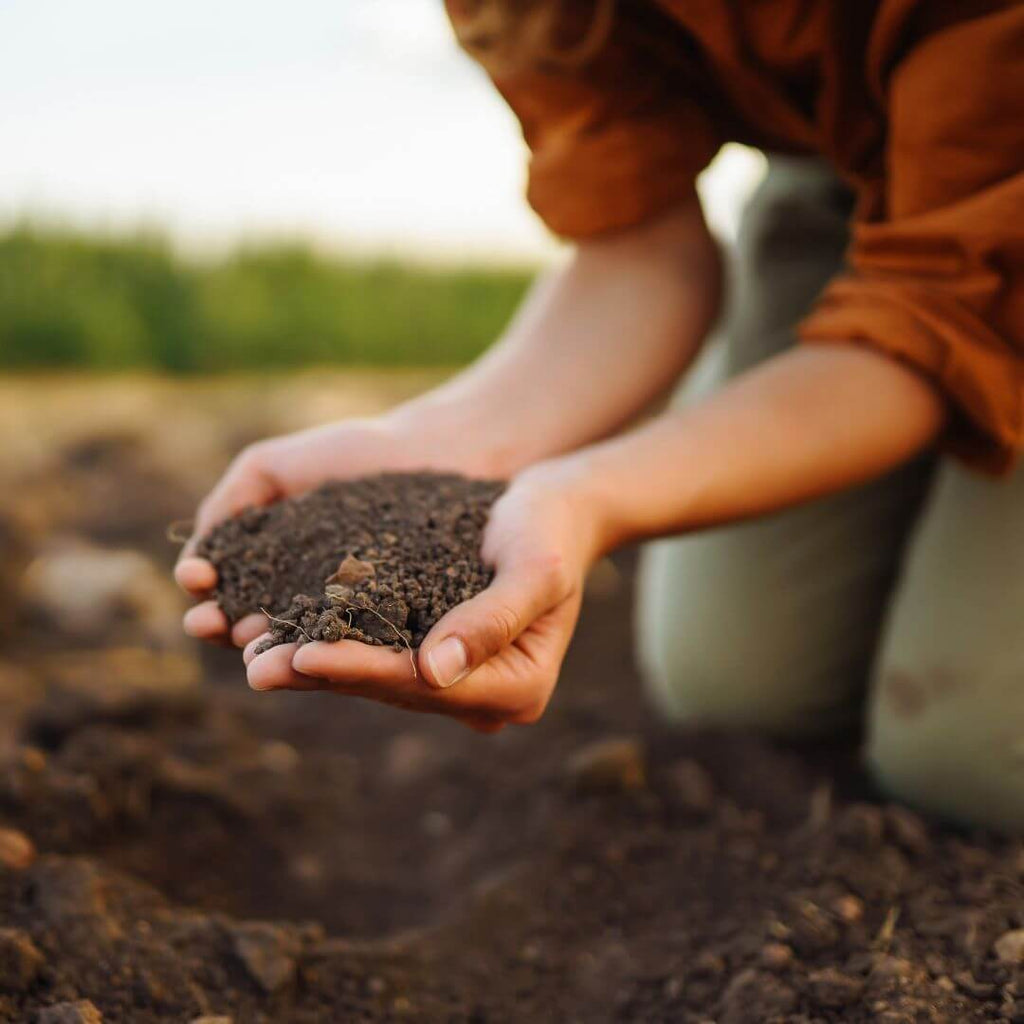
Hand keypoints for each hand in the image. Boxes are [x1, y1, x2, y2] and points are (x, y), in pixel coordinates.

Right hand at [175, 411, 500, 646]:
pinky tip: (307, 645)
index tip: (196, 581)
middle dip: (224, 625)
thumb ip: (231, 502)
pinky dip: (327, 649)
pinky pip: (355, 642)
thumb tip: (196, 559)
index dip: (206, 590)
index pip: (227, 590)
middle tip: (208, 623)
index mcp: (274, 566)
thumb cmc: (355, 454)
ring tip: (248, 642)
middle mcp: (305, 598)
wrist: (434, 451)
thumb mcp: (273, 467)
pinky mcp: (390, 626)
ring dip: (266, 646)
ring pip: (297, 641)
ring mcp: (347, 616)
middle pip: (252, 623)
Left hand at [242, 460, 601, 732]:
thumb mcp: (535, 567)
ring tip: (252, 654)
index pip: (426, 684)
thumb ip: (492, 619)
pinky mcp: (434, 655)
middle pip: (393, 689)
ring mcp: (458, 680)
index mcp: (519, 687)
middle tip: (256, 666)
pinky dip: (331, 644)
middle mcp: (485, 696)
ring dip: (314, 666)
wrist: (555, 511)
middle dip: (323, 675)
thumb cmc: (550, 530)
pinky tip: (281, 633)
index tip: (303, 655)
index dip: (363, 670)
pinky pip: (376, 654)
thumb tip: (434, 671)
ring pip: (376, 677)